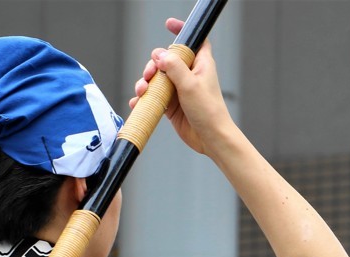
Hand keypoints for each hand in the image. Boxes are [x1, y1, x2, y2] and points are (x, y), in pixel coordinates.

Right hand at [129, 18, 233, 155]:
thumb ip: (174, 67)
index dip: (182, 31)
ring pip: (157, 78)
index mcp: (201, 65)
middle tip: (150, 75)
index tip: (169, 24)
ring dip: (145, 83)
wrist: (211, 139)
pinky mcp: (172, 104)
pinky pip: (154, 96)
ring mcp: (179, 90)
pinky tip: (139, 102)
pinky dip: (144, 98)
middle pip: (166, 59)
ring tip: (143, 91)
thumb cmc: (209, 112)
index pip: (194, 41)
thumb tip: (160, 54)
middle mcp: (189, 75)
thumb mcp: (190, 85)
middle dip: (153, 65)